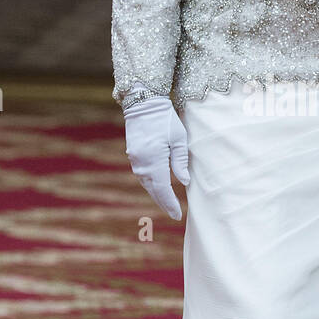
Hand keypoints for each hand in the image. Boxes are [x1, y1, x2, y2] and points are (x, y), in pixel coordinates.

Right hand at [123, 94, 189, 220]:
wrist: (143, 103)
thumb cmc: (165, 119)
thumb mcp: (178, 138)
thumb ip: (180, 161)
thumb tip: (184, 182)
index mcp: (154, 160)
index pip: (163, 189)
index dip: (170, 203)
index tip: (178, 215)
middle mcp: (142, 163)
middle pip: (153, 190)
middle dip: (164, 203)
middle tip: (174, 214)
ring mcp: (135, 160)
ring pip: (147, 183)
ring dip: (157, 194)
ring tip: (168, 204)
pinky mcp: (133, 155)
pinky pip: (143, 175)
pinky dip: (151, 184)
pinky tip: (158, 187)